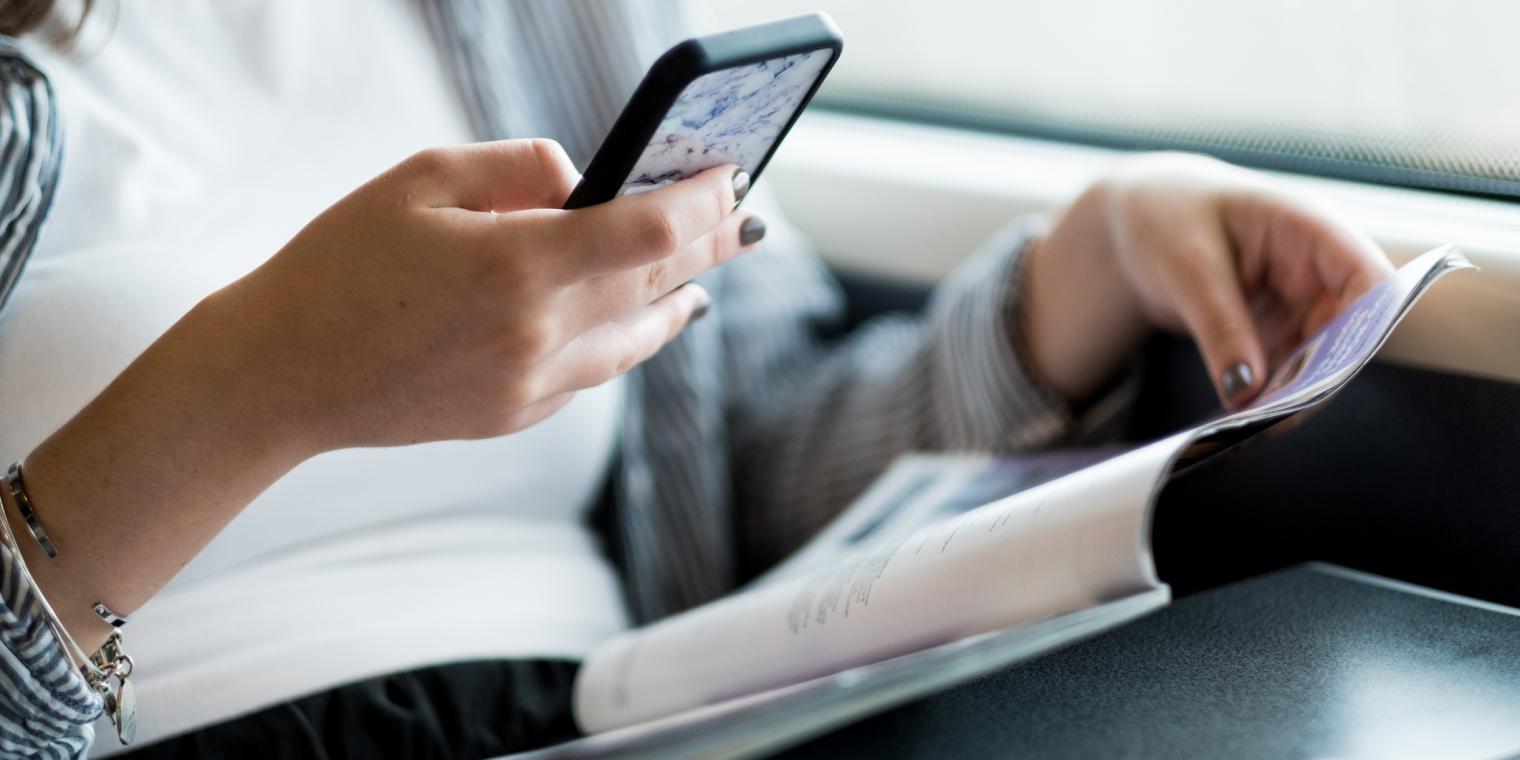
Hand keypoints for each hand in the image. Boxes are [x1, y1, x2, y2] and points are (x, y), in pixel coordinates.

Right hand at [14, 139, 761, 643]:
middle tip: (745, 222)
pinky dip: (628, 340)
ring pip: (639, 339)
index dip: (701, 200)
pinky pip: (595, 372)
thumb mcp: (421, 179)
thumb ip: (518, 168)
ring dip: (680, 300)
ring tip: (706, 273)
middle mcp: (541, 332)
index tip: (729, 177)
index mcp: (521, 264)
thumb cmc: (341, 263)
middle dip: (709, 245)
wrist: (283, 373)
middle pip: (659, 282)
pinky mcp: (515, 414)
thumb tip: (584, 178)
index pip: (650, 228)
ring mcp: (532, 384)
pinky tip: (639, 322)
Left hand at [1024, 152, 1391, 408]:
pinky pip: (1283, 369)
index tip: (1330, 375)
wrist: (1136, 219)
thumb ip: (1221, 328)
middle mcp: (1314, 267)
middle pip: (1346, 333)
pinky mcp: (1274, 328)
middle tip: (1273, 420)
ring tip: (1248, 428)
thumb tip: (1247, 394)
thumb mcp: (1187, 269)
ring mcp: (1297, 300)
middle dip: (1316, 378)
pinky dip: (1264, 394)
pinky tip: (1238, 420)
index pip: (1367, 279)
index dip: (1365, 327)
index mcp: (1307, 229)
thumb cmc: (1165, 219)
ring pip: (1316, 360)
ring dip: (1289, 395)